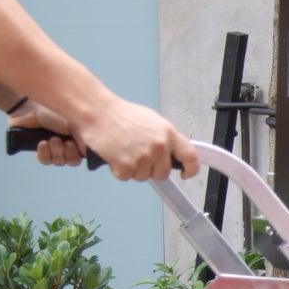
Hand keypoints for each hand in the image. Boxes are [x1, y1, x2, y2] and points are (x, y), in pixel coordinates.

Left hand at [8, 104, 86, 166]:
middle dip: (68, 153)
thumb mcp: (77, 124)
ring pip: (59, 162)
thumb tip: (90, 153)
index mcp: (79, 137)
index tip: (73, 144)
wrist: (32, 108)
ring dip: (56, 152)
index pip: (83, 155)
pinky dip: (44, 154)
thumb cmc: (55, 112)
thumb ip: (86, 141)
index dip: (78, 153)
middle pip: (72, 161)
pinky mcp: (40, 150)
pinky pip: (45, 160)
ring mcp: (53, 148)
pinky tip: (43, 143)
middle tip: (64, 142)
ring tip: (52, 139)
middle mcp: (68, 144)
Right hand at [73, 98, 199, 182]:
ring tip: (124, 150)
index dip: (191, 169)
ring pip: (143, 177)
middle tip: (137, 155)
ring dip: (133, 169)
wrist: (97, 112)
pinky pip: (126, 177)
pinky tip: (115, 154)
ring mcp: (144, 156)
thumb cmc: (120, 114)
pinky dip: (119, 170)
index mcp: (168, 133)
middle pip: (162, 173)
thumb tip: (171, 153)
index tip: (186, 173)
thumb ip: (164, 138)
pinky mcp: (127, 165)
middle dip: (150, 169)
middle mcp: (159, 146)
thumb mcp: (151, 121)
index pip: (190, 156)